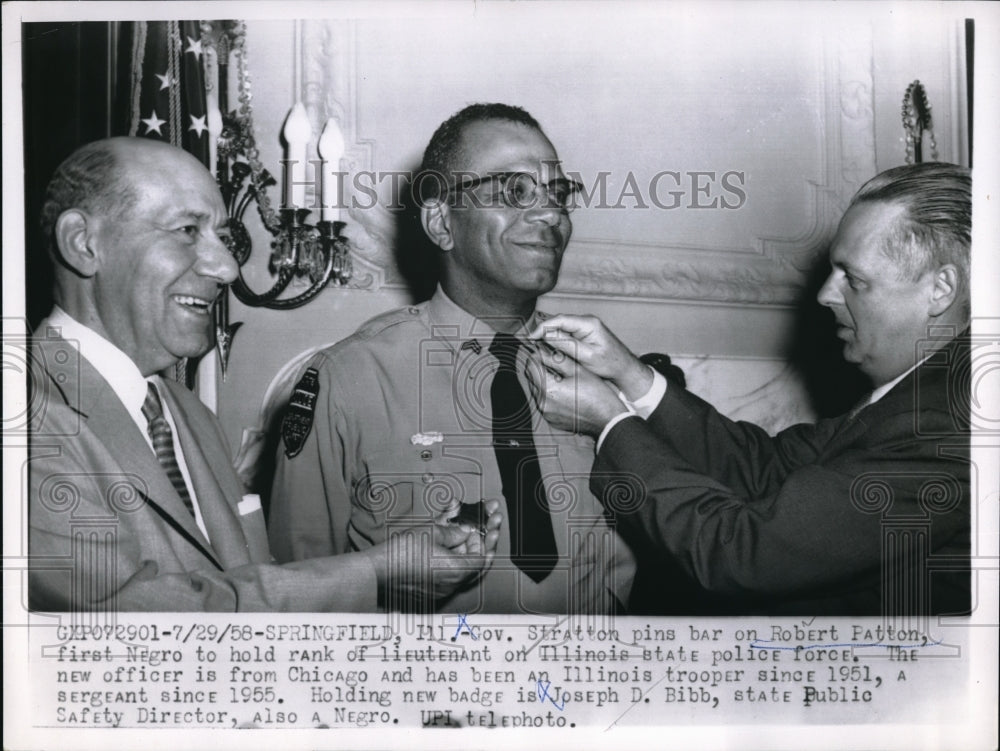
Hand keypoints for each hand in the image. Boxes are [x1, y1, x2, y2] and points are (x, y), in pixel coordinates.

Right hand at [367, 499, 501, 609]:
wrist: (376, 572)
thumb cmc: (401, 552)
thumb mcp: (431, 532)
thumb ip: (454, 531)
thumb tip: (465, 531)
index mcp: (456, 571)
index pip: (481, 558)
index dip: (481, 542)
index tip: (477, 531)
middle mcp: (451, 585)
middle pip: (473, 567)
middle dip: (476, 547)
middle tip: (477, 533)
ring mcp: (440, 591)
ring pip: (459, 571)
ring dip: (462, 554)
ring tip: (456, 537)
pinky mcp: (429, 593)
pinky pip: (446, 577)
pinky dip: (448, 563)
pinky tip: (442, 548)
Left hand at [525, 346, 628, 436]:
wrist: (608, 419)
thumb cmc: (597, 395)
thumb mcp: (578, 370)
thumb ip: (557, 359)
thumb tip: (543, 350)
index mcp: (548, 389)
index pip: (531, 366)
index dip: (536, 356)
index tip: (544, 351)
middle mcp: (543, 404)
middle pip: (532, 379)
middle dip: (540, 368)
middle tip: (554, 362)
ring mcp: (547, 414)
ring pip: (537, 391)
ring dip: (544, 382)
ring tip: (562, 378)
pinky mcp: (552, 420)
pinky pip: (545, 403)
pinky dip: (550, 396)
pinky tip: (564, 392)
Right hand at [528, 314, 651, 399]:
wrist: (624, 368)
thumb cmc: (610, 363)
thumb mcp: (586, 356)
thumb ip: (567, 344)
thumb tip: (547, 335)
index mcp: (588, 323)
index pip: (560, 319)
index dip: (543, 327)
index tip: (531, 338)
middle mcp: (586, 321)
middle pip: (558, 322)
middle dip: (544, 332)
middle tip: (531, 345)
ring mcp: (584, 327)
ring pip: (560, 329)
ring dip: (549, 338)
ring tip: (538, 349)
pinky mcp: (583, 334)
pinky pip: (565, 334)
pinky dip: (557, 341)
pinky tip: (550, 350)